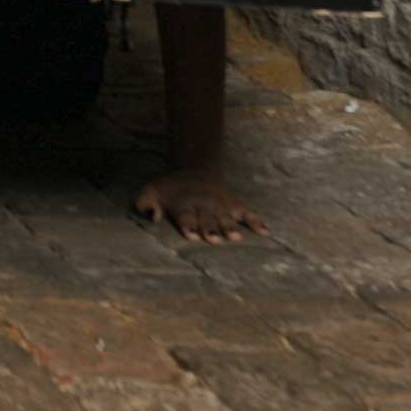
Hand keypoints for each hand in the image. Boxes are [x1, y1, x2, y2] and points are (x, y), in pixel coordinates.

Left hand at [134, 169, 265, 242]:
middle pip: (207, 219)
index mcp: (184, 204)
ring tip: (237, 238)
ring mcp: (220, 204)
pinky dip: (257, 221)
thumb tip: (152, 216)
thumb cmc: (169, 189)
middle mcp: (204, 205)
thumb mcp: (150, 191)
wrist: (194, 170)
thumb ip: (144, 203)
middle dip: (210, 229)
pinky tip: (266, 233)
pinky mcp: (233, 204)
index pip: (186, 216)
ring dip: (230, 227)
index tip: (190, 235)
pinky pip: (247, 212)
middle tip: (214, 240)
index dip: (188, 225)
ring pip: (226, 217)